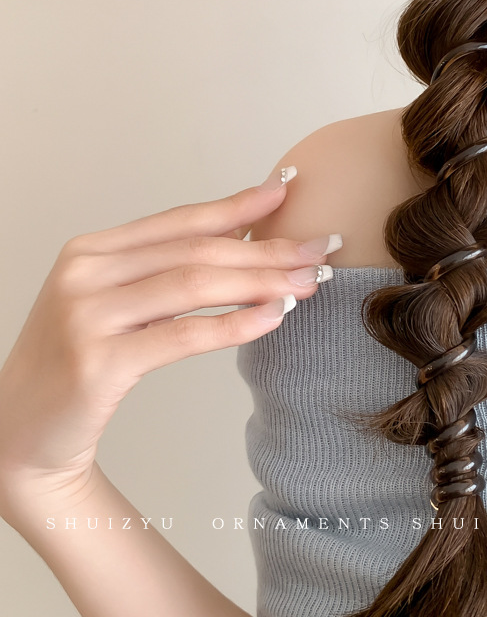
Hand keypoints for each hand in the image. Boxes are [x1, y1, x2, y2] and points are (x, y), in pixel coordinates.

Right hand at [0, 172, 339, 516]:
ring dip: (260, 281)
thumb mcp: (115, 302)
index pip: (181, 220)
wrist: (20, 434)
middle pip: (196, 250)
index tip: (287, 192)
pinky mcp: (96, 361)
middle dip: (266, 249)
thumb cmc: (79, 362)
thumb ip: (165, 271)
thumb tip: (242, 244)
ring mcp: (87, 315)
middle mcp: (86, 272)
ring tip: (306, 283)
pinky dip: (233, 325)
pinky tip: (272, 317)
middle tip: (319, 251)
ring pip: (193, 284)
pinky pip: (182, 334)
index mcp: (92, 251)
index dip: (239, 205)